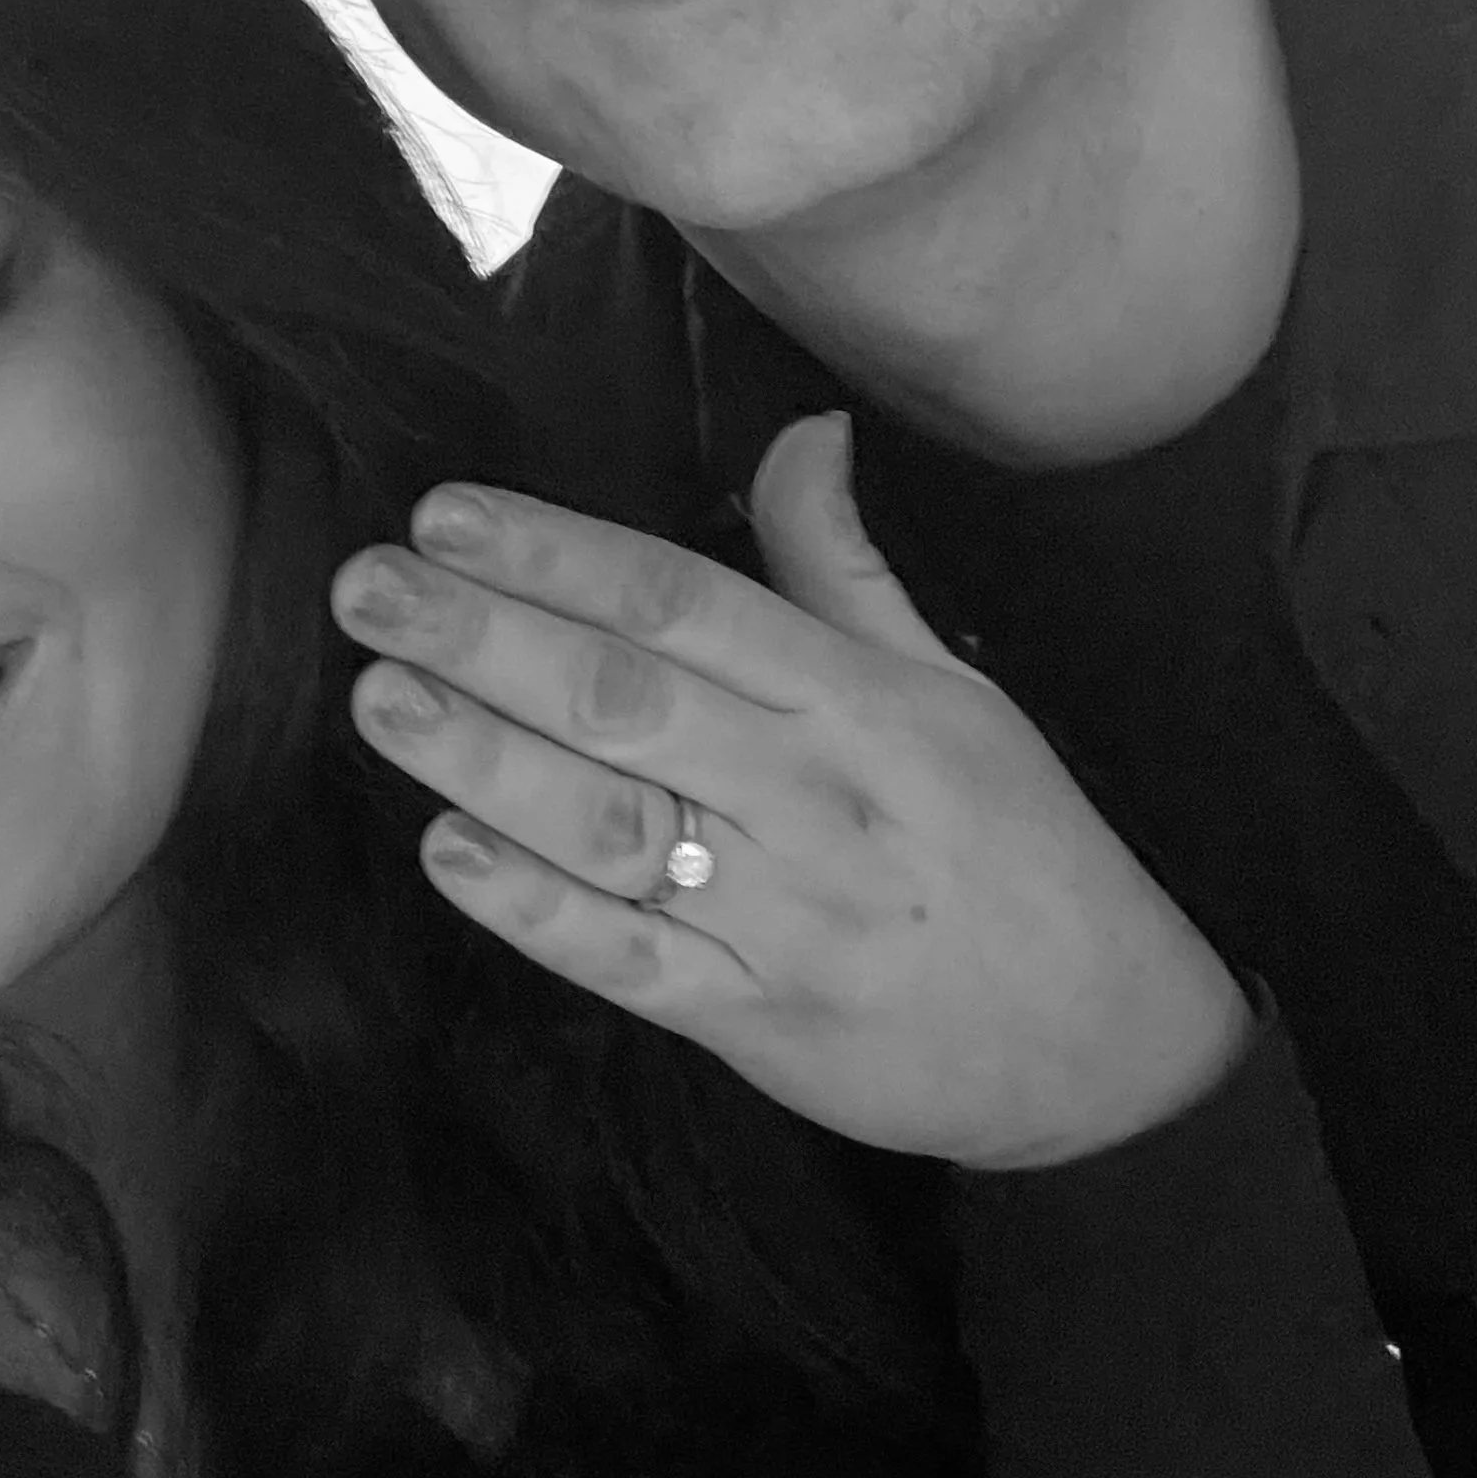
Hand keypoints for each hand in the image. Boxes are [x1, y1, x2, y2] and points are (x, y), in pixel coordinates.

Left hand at [331, 414, 1250, 1172]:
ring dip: (486, 759)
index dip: (560, 553)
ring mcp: (784, 915)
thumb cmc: (1019, 844)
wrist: (1108, 1049)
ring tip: (381, 697)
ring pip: (615, 825)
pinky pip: (634, 963)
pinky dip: (540, 912)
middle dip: (486, 637)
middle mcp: (814, 796)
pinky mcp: (758, 1023)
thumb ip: (844, 566)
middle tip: (367, 588)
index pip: (684, 603)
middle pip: (628, 701)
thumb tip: (800, 428)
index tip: (447, 511)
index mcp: (857, 700)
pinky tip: (450, 855)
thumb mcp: (953, 687)